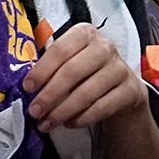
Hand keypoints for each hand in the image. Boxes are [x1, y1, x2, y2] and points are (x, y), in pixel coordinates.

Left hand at [21, 23, 145, 128]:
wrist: (122, 89)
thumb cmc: (88, 73)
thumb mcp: (70, 62)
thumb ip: (51, 68)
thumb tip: (27, 88)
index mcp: (85, 34)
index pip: (60, 49)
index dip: (42, 69)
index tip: (27, 87)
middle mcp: (105, 47)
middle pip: (72, 71)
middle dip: (49, 95)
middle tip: (34, 112)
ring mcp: (120, 68)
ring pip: (86, 92)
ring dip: (62, 111)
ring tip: (47, 123)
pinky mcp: (130, 90)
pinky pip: (102, 107)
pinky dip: (82, 118)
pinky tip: (69, 123)